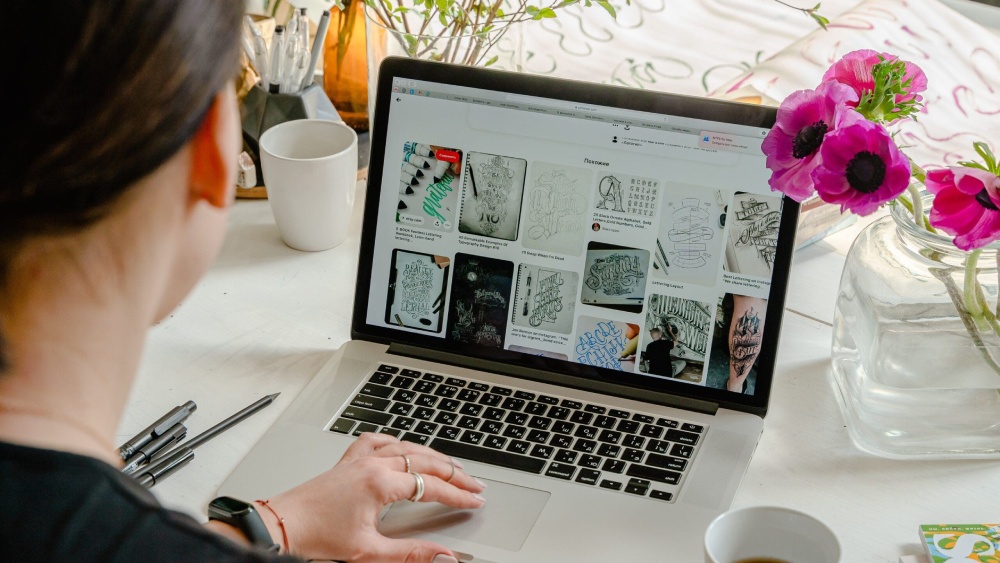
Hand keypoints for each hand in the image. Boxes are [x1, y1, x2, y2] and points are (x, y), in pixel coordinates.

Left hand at [261, 433, 485, 561]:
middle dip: (455, 473)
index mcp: (380, 484)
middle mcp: (372, 465)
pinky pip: (377, 441)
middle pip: (425, 462)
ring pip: (406, 447)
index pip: (432, 486)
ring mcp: (359, 460)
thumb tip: (443, 556)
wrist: (281, 526)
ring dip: (432, 455)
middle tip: (475, 483)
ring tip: (451, 465)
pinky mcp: (347, 462)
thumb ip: (411, 553)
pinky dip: (396, 441)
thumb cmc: (317, 536)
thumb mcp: (369, 552)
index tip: (475, 500)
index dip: (458, 494)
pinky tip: (403, 445)